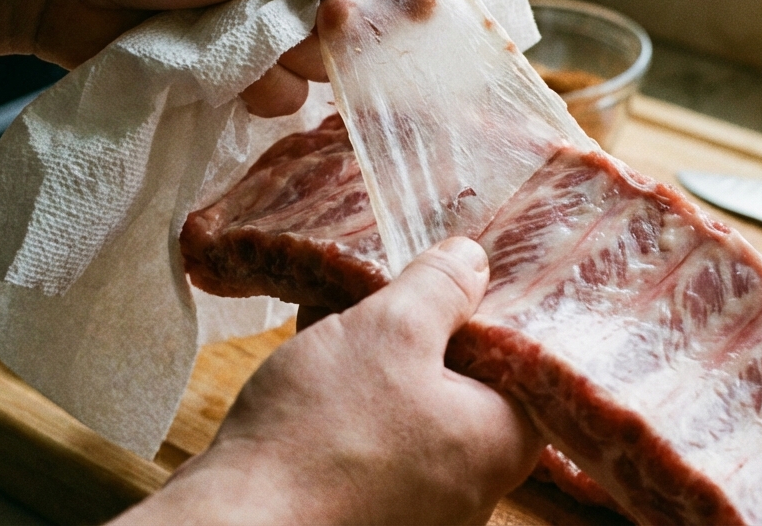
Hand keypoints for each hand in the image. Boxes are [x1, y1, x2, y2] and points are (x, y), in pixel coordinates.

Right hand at [115, 238, 542, 524]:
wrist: (239, 524)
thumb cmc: (325, 429)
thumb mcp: (389, 330)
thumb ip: (440, 289)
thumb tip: (474, 261)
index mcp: (502, 441)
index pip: (522, 362)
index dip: (486, 310)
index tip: (450, 276)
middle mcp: (474, 484)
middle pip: (463, 383)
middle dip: (421, 329)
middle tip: (384, 286)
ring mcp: (421, 506)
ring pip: (411, 408)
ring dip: (377, 359)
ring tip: (335, 309)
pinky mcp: (369, 511)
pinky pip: (374, 440)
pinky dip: (353, 399)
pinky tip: (314, 354)